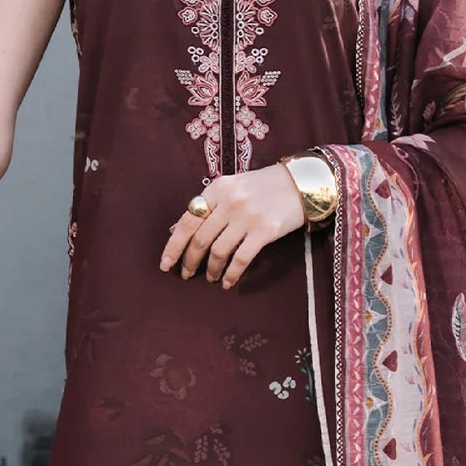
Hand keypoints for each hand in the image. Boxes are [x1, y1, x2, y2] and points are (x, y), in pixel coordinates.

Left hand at [159, 163, 305, 288]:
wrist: (300, 183)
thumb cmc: (262, 187)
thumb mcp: (230, 188)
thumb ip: (206, 207)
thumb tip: (175, 229)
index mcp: (217, 189)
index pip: (188, 221)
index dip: (174, 245)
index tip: (165, 264)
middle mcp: (230, 202)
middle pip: (201, 239)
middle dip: (190, 261)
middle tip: (186, 274)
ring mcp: (247, 217)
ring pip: (219, 251)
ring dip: (210, 269)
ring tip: (209, 277)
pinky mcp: (265, 231)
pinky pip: (241, 259)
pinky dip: (231, 273)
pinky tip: (226, 282)